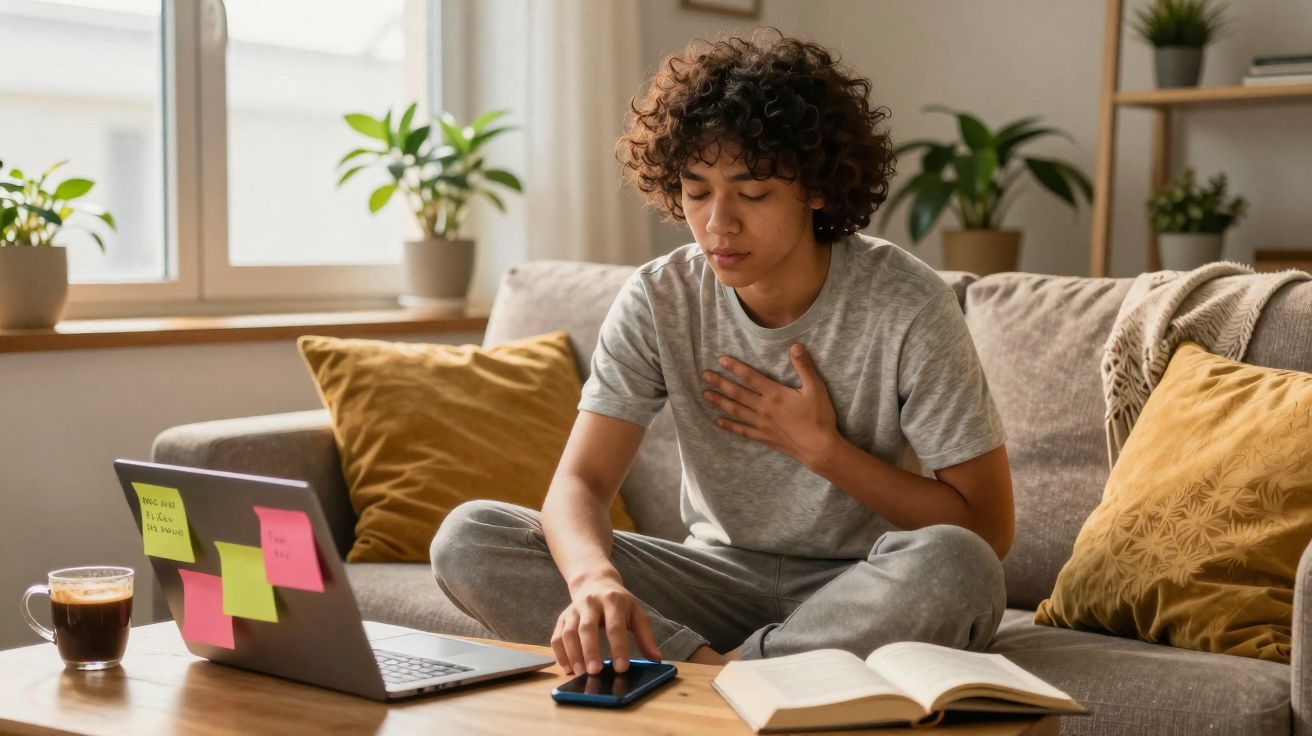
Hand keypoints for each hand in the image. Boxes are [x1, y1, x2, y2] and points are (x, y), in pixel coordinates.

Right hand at [551, 574, 661, 675]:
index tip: (621, 668)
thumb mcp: (636, 613)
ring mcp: (574, 610)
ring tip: (581, 673)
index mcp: (613, 601)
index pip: (615, 626)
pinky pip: (557, 636)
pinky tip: (568, 668)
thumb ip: (646, 636)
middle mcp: (590, 603)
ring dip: (573, 654)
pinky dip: (560, 654)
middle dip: (590, 651)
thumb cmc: (619, 603)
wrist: (595, 582)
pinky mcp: (562, 617)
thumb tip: (656, 658)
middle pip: (587, 627)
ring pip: (569, 632)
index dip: (618, 647)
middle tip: (595, 672)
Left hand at [700, 342, 839, 467]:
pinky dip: (729, 426)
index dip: (734, 367)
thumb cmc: (819, 417)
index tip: (720, 360)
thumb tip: (795, 345)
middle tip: (704, 375)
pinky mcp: (763, 437)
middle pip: (737, 393)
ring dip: (719, 402)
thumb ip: (804, 367)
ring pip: (736, 410)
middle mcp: (764, 408)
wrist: (819, 448)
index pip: (750, 376)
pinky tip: (717, 422)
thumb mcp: (816, 388)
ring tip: (705, 395)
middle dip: (720, 382)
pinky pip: (742, 430)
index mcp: (775, 394)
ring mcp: (762, 424)